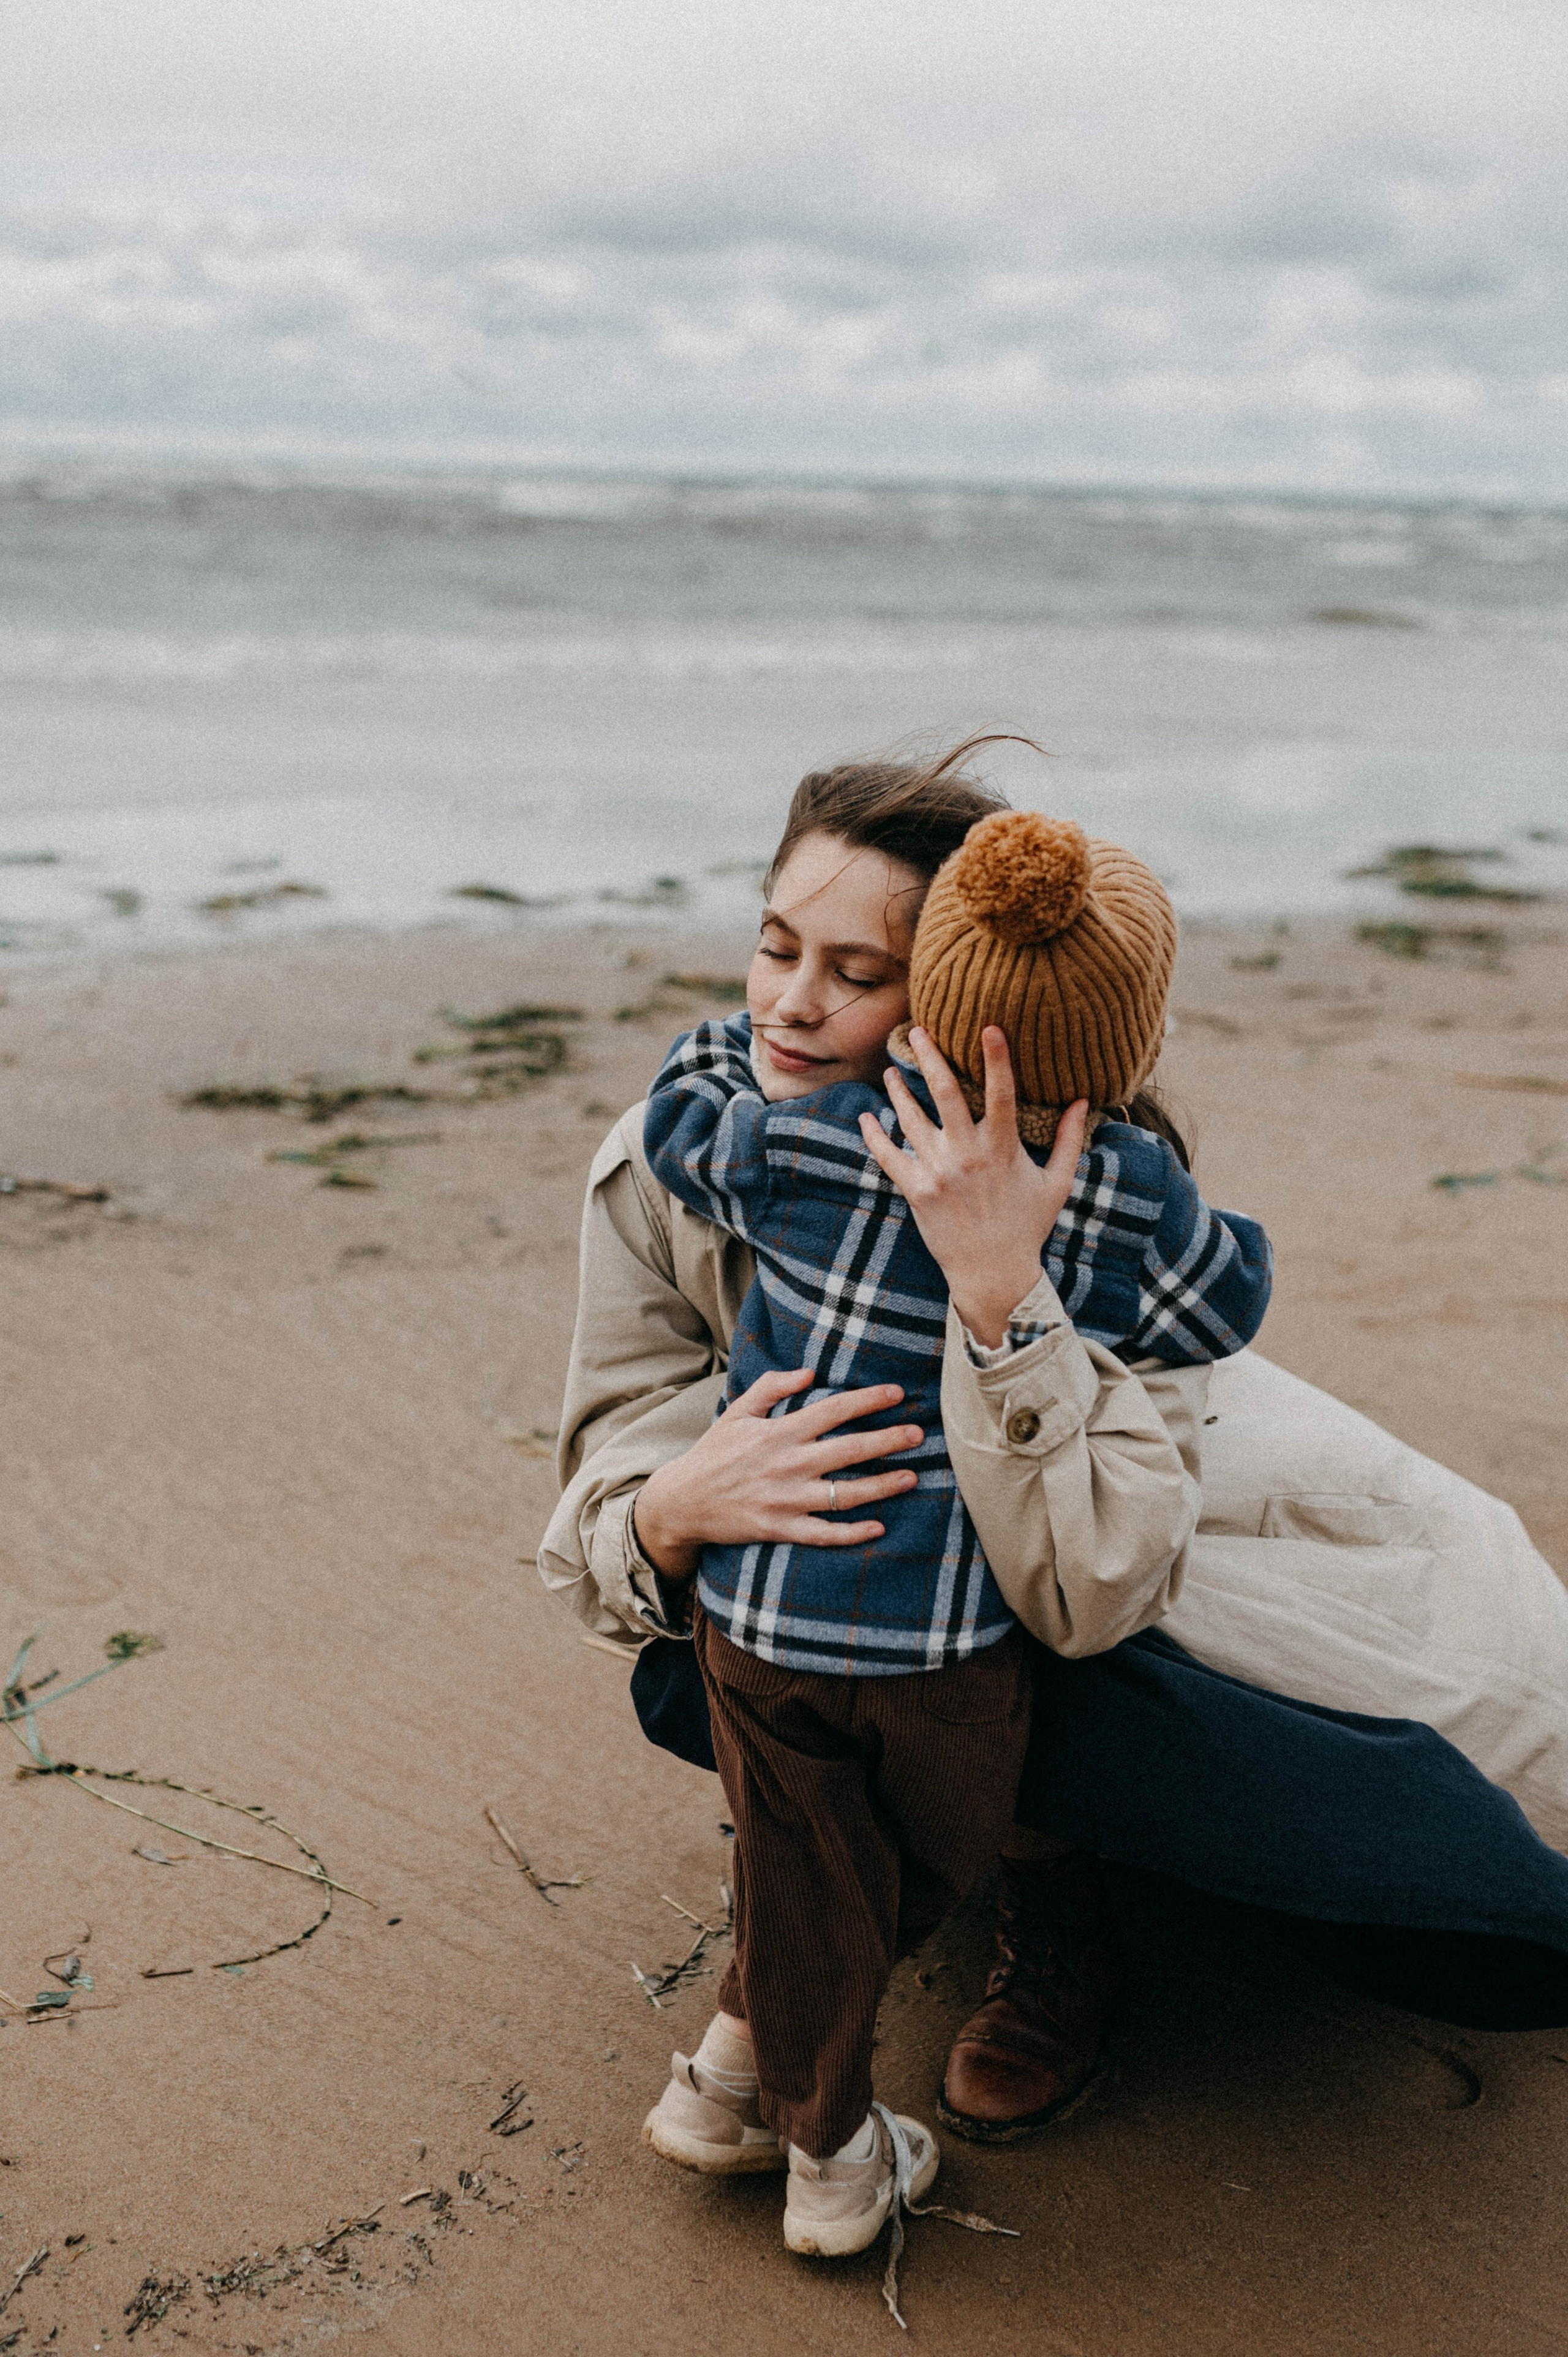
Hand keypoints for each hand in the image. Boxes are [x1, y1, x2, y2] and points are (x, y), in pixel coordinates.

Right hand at [633, 1367, 923, 1579]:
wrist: (682, 1501)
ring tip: (911, 1477)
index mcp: (778, 1431)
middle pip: (849, 1449)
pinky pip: (824, 1533)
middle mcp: (787, 1463)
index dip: (868, 1400)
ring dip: (882, 1485)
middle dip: (888, 1440)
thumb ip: (772, 1387)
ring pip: (844, 1494)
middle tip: (919, 1434)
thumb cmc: (713, 1454)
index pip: (833, 1410)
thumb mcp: (736, 1411)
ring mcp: (785, 1499)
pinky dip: (852, 1532)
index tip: (898, 1394)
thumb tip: (808, 1372)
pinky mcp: (780, 1528)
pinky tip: (879, 1526)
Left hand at [858, 1025, 1087, 1348]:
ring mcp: (939, 1172)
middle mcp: (968, 1155)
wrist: (993, 1275)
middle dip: (929, 1058)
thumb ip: (1068, 1140)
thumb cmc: (1028, 1227)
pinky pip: (889, 1156)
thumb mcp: (1057, 1184)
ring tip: (891, 1071)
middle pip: (944, 1094)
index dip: (996, 1058)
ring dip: (898, 1091)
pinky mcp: (916, 1192)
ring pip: (911, 1119)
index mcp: (1003, 1149)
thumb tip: (1082, 1101)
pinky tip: (866, 1117)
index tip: (988, 1025)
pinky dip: (874, 1135)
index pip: (1002, 1093)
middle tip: (916, 1030)